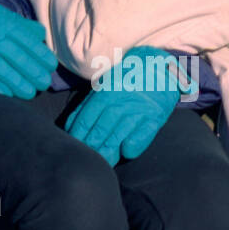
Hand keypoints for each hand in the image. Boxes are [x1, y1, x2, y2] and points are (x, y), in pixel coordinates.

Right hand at [0, 0, 56, 96]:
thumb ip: (19, 23)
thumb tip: (40, 34)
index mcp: (2, 24)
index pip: (28, 42)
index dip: (41, 56)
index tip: (50, 66)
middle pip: (19, 58)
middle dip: (34, 73)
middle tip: (44, 83)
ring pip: (4, 71)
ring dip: (19, 84)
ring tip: (30, 93)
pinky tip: (8, 95)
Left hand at [65, 46, 190, 164]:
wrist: (158, 67)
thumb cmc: (126, 80)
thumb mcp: (105, 86)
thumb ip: (88, 105)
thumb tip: (70, 126)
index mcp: (106, 93)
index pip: (86, 120)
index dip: (78, 136)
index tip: (75, 147)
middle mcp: (121, 102)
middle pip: (100, 131)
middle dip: (91, 147)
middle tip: (87, 159)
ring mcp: (138, 110)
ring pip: (117, 137)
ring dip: (108, 152)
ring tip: (103, 162)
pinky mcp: (154, 118)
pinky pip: (140, 138)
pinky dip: (131, 148)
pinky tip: (125, 152)